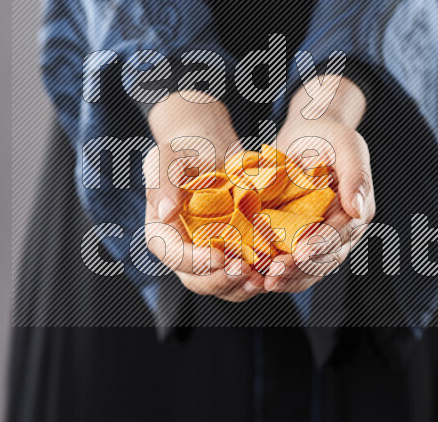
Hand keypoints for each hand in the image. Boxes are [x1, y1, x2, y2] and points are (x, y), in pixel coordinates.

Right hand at [144, 91, 265, 301]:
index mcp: (163, 234)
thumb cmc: (184, 153)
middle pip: (198, 280)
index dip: (196, 262)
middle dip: (221, 281)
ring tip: (262, 279)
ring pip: (222, 284)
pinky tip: (274, 270)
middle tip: (245, 273)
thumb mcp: (168, 160)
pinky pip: (243, 275)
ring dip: (242, 286)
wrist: (209, 151)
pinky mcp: (232, 254)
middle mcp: (184, 252)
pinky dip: (258, 276)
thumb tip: (166, 214)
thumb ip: (164, 184)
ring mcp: (209, 256)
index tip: (219, 257)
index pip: (175, 256)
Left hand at [265, 77, 375, 292]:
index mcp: (357, 211)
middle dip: (300, 270)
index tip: (300, 253)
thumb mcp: (345, 142)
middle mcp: (342, 231)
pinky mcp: (298, 239)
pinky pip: (290, 262)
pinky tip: (255, 275)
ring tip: (264, 281)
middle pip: (324, 259)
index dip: (321, 246)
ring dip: (288, 278)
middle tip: (274, 273)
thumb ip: (356, 172)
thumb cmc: (325, 134)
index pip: (340, 235)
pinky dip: (274, 271)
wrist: (303, 134)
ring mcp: (320, 238)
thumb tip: (358, 208)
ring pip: (309, 269)